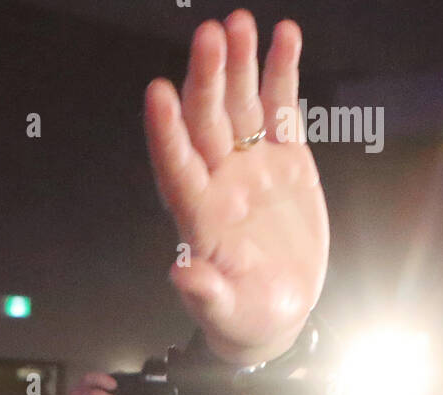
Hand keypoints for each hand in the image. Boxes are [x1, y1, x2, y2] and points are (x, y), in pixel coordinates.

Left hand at [144, 12, 328, 365]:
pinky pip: (280, 109)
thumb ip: (206, 294)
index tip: (158, 95)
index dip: (166, 133)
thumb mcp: (228, 314)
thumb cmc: (245, 317)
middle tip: (209, 37)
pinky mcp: (283, 159)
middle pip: (206, 123)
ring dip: (239, 64)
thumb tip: (181, 273)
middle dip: (206, 79)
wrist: (279, 311)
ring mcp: (249, 166)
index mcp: (199, 218)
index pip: (176, 168)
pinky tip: (284, 37)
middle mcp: (218, 182)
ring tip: (241, 25)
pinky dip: (281, 72)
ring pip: (239, 106)